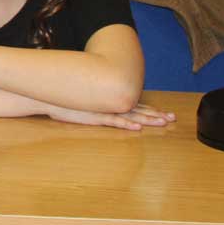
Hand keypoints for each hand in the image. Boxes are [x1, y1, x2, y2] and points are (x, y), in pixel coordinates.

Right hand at [45, 102, 177, 130]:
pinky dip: (127, 124)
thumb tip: (106, 104)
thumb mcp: (87, 102)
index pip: (136, 106)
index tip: (165, 113)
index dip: (151, 109)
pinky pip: (115, 121)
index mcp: (111, 101)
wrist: (50, 96)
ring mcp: (104, 110)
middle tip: (173, 118)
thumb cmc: (67, 101)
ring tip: (163, 122)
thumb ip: (99, 102)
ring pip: (131, 115)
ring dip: (148, 119)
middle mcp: (111, 104)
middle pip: (139, 110)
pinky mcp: (96, 117)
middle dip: (156, 114)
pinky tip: (137, 127)